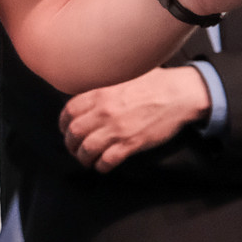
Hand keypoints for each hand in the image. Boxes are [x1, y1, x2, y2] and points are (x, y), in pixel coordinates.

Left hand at [60, 67, 210, 171]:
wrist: (178, 93)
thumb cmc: (154, 82)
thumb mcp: (123, 75)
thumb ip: (103, 85)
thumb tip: (89, 93)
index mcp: (100, 92)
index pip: (69, 110)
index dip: (63, 123)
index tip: (65, 129)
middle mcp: (104, 111)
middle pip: (74, 132)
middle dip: (70, 143)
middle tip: (73, 148)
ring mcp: (117, 128)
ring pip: (88, 149)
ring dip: (83, 157)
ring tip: (86, 160)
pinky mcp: (131, 143)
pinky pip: (108, 160)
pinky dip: (101, 166)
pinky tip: (102, 166)